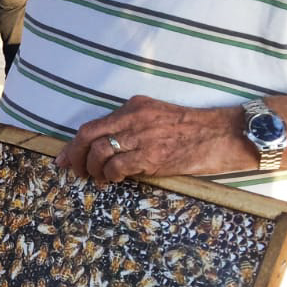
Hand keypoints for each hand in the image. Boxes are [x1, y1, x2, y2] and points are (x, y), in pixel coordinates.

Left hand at [55, 95, 246, 182]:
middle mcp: (134, 118)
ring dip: (93, 170)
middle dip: (74, 156)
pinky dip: (110, 175)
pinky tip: (114, 180)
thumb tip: (104, 146)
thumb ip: (132, 125)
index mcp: (133, 107)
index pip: (92, 125)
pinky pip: (118, 166)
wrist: (223, 135)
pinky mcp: (153, 156)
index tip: (64, 158)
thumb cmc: (192, 129)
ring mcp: (143, 137)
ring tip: (98, 178)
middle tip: (74, 171)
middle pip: (88, 136)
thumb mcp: (157, 115)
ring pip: (100, 152)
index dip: (73, 144)